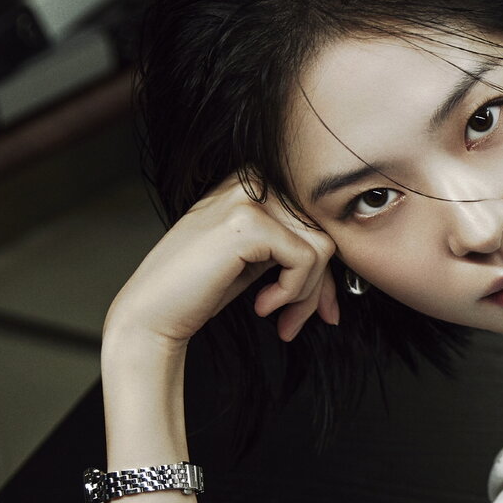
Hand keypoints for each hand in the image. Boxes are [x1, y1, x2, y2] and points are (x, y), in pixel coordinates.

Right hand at [104, 168, 343, 351]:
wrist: (151, 314)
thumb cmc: (201, 289)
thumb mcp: (259, 260)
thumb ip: (297, 249)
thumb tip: (350, 270)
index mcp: (251, 184)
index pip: (316, 218)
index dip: (324, 268)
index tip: (319, 308)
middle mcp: (248, 182)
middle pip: (323, 230)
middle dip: (319, 286)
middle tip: (295, 321)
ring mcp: (245, 198)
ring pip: (322, 245)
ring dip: (307, 292)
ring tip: (278, 313)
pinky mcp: (246, 223)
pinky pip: (306, 258)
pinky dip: (293, 291)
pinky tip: (263, 305)